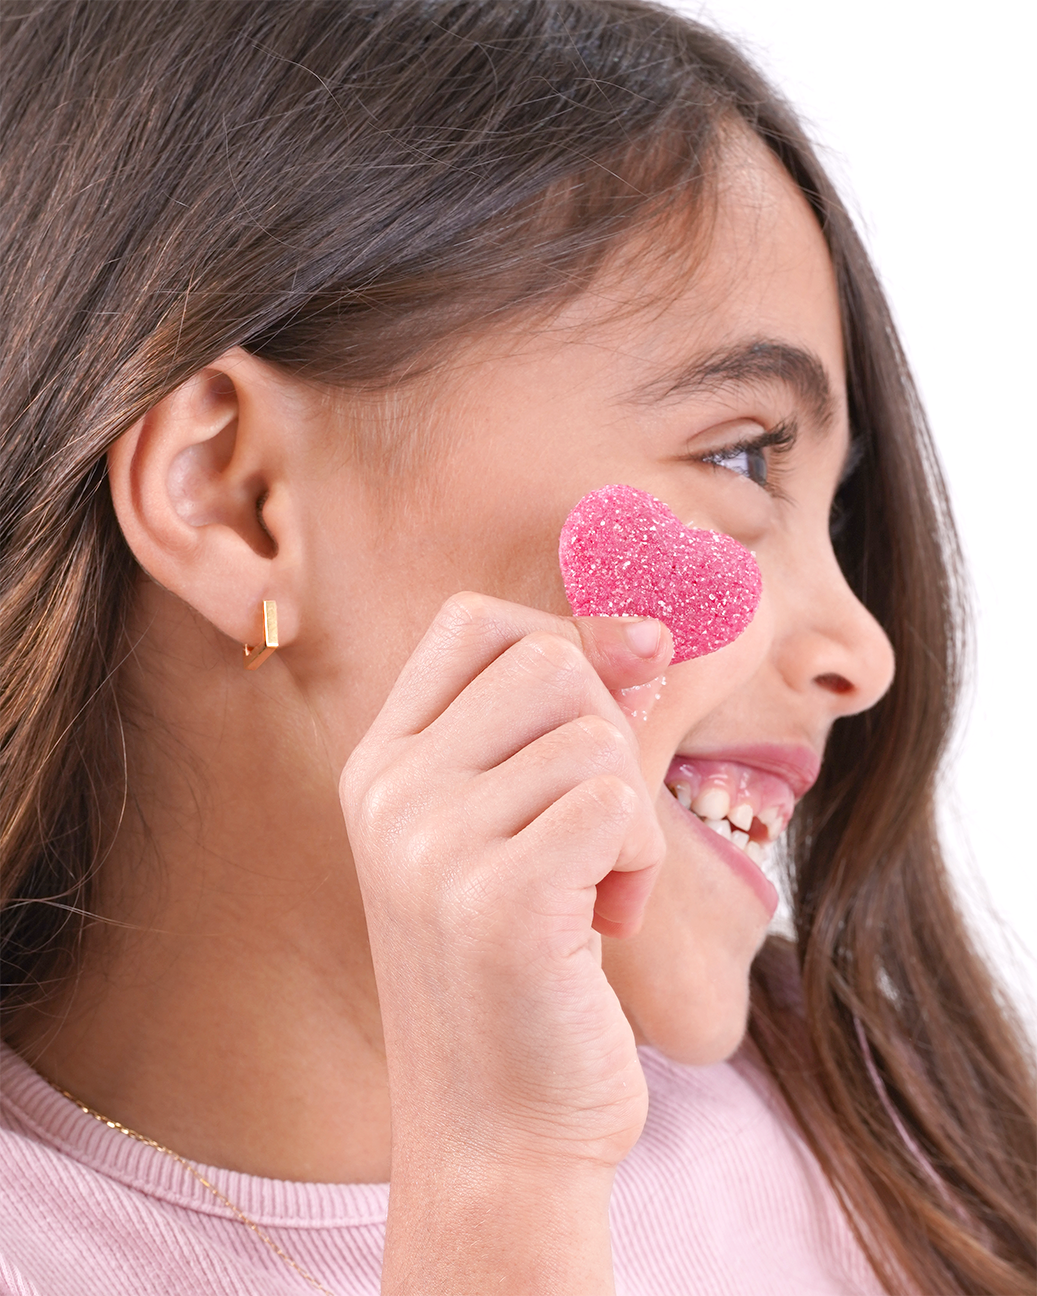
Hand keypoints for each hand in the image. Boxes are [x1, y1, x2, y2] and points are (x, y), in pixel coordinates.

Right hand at [340, 592, 671, 1291]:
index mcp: (380, 767)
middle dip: (611, 732)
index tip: (611, 704)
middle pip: (549, 659)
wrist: (496, 1137)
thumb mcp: (522, 828)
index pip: (475, 621)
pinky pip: (616, 803)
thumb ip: (570, 722)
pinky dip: (640, 859)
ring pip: (594, 734)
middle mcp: (389, 795)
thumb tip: (645, 629)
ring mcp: (429, 847)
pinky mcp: (495, 901)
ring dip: (633, 814)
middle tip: (597, 831)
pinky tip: (610, 922)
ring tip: (598, 889)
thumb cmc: (520, 974)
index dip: (562, 637)